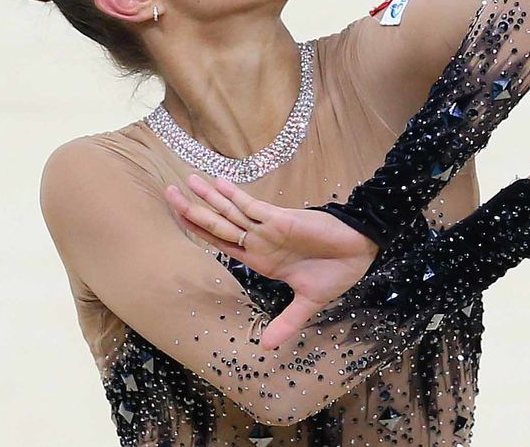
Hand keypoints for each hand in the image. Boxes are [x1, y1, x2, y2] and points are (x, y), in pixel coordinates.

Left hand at [163, 173, 379, 350]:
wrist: (361, 252)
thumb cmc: (336, 272)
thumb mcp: (308, 303)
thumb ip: (287, 322)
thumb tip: (267, 349)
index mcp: (261, 260)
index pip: (221, 243)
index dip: (199, 231)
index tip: (178, 218)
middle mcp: (259, 242)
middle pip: (218, 224)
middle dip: (192, 209)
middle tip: (168, 192)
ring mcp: (268, 229)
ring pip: (231, 213)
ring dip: (209, 198)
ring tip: (187, 181)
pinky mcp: (282, 219)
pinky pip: (253, 207)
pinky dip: (236, 196)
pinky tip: (219, 184)